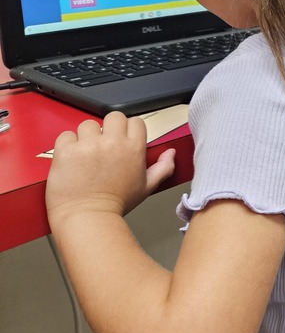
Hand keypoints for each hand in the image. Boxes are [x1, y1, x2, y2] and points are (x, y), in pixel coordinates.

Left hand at [45, 113, 175, 227]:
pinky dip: (67, 145)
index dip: (128, 130)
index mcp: (133, 149)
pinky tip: (71, 158)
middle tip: (103, 144)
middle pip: (113, 116)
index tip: (122, 141)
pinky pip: (65, 135)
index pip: (135, 121)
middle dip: (109, 128)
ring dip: (86, 136)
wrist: (87, 217)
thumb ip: (163, 168)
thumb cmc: (116, 204)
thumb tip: (171, 153)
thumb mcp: (146, 187)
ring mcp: (88, 145)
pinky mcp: (67, 151)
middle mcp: (112, 143)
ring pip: (88, 125)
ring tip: (85, 154)